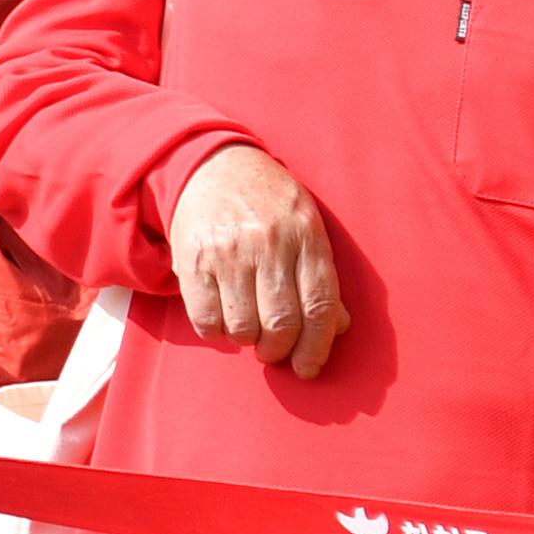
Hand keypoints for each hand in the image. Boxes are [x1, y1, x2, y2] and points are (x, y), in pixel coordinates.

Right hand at [167, 143, 345, 379]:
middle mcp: (269, 244)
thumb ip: (322, 274)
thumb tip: (338, 327)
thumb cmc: (268, 202)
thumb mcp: (306, 226)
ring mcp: (229, 253)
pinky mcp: (194, 261)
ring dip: (248, 340)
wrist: (213, 165)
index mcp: (306, 236)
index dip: (316, 347)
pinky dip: (217, 332)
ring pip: (243, 327)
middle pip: (281, 323)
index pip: (319, 306)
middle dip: (279, 351)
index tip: (308, 368)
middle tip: (274, 351)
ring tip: (249, 329)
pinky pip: (207, 320)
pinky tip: (223, 319)